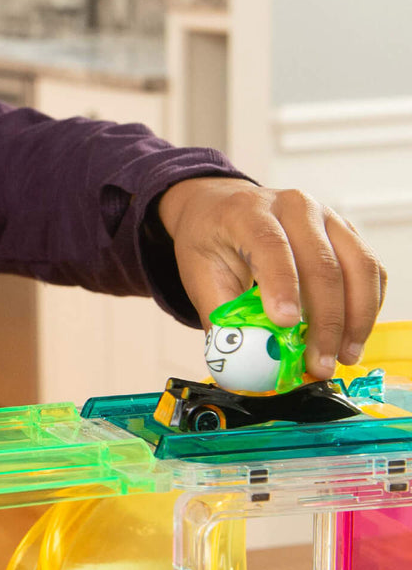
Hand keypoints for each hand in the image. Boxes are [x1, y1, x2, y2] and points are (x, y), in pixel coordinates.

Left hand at [157, 177, 386, 379]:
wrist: (221, 209)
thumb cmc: (210, 241)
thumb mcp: (199, 273)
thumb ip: (221, 315)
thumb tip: (241, 361)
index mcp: (248, 212)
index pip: (270, 245)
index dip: (282, 285)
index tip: (285, 324)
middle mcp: (293, 207)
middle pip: (322, 262)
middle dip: (325, 320)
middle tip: (319, 362)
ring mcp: (326, 217)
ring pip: (358, 266)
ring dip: (356, 318)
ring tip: (343, 356)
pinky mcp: (347, 232)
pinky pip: (370, 270)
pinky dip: (367, 306)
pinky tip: (353, 336)